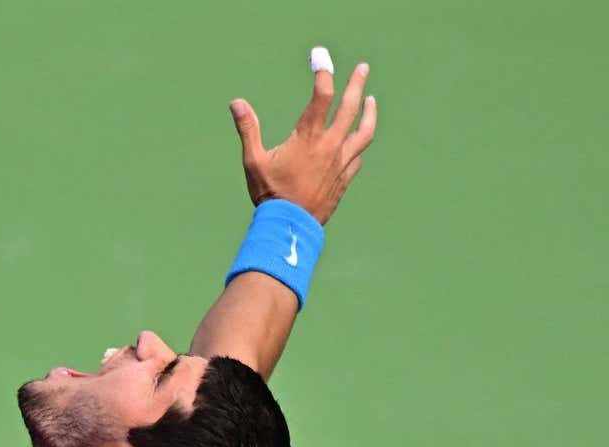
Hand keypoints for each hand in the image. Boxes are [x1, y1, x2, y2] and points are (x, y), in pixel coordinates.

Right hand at [230, 52, 376, 224]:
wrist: (291, 227)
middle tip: (363, 68)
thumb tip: (236, 103)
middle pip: (351, 107)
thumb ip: (248, 129)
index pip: (322, 96)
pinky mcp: (344, 179)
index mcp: (308, 137)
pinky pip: (357, 156)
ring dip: (369, 113)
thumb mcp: (254, 160)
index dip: (323, 72)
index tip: (319, 57)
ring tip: (371, 100)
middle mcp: (330, 145)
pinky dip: (358, 144)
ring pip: (364, 131)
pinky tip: (357, 140)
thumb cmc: (270, 194)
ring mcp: (341, 162)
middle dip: (357, 84)